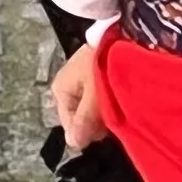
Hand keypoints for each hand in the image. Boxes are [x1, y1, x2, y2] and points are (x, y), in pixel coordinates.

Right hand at [49, 34, 109, 154]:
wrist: (122, 37)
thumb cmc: (104, 67)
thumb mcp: (95, 96)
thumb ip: (84, 121)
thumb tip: (73, 145)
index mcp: (60, 90)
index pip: (70, 125)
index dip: (89, 130)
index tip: (107, 128)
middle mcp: (66, 87)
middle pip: (80, 118)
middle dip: (97, 121)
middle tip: (114, 114)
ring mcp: (79, 83)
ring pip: (90, 110)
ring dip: (105, 111)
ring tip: (120, 106)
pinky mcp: (93, 78)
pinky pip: (98, 99)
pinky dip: (109, 102)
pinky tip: (120, 99)